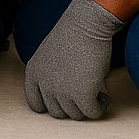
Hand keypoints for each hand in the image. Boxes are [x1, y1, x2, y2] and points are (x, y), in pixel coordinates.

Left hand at [24, 0, 126, 119]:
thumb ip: (52, 77)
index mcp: (33, 73)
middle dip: (73, 106)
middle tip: (85, 93)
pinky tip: (105, 95)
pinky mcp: (82, 94)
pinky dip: (100, 107)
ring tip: (97, 92)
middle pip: (58, 113)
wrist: (87, 23)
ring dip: (88, 106)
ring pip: (76, 115)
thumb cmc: (74, 34)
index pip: (36, 105)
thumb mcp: (51, 56)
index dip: (52, 105)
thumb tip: (67, 101)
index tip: (66, 101)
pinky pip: (92, 113)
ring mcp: (62, 91)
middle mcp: (44, 84)